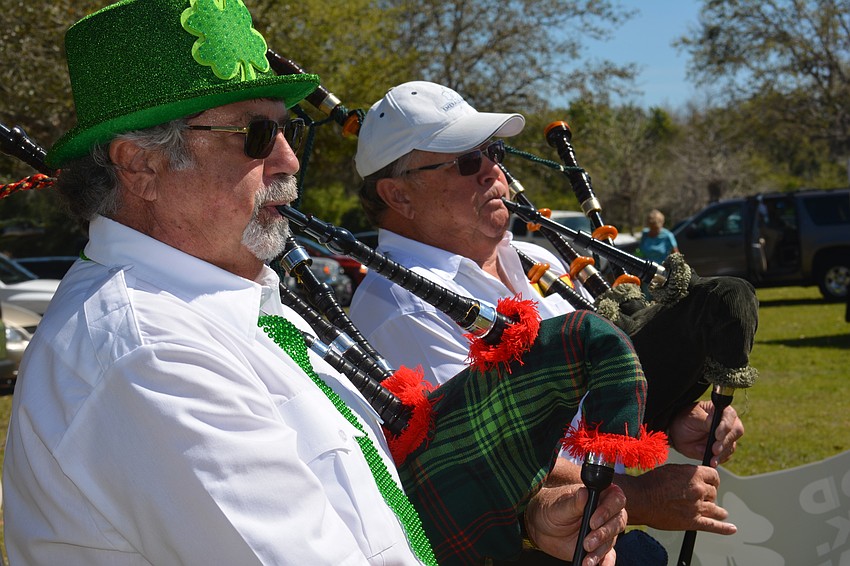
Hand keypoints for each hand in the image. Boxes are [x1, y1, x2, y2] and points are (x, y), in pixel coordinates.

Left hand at [524, 482, 626, 565]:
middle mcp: (605, 512)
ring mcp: (603, 530)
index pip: (615, 499)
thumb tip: (584, 493)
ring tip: (587, 559)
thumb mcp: (560, 506)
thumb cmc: (551, 509)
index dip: (608, 510)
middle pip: (618, 521)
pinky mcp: (599, 547)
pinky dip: (605, 563)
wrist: (541, 527)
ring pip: (611, 541)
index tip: (593, 522)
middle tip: (588, 542)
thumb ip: (574, 502)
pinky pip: (608, 556)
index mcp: (599, 495)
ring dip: (600, 551)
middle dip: (604, 534)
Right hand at [616, 464, 736, 534]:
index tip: (712, 483)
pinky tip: (731, 528)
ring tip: (721, 513)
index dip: (713, 480)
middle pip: (714, 493)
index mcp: (694, 475)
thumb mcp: (672, 470)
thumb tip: (697, 478)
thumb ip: (688, 474)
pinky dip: (724, 528)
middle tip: (702, 498)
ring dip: (718, 511)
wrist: (640, 499)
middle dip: (709, 495)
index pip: (715, 476)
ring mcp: (697, 507)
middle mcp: (698, 490)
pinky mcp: (693, 522)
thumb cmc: (652, 483)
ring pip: (715, 509)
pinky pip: (713, 526)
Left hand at [668, 401, 743, 466]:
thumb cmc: (684, 420)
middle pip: (736, 432)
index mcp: (720, 410)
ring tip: (712, 460)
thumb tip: (714, 424)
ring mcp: (727, 437)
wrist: (677, 434)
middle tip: (714, 450)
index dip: (726, 426)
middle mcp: (727, 423)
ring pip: (731, 445)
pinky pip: (726, 455)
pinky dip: (719, 460)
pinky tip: (711, 462)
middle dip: (725, 442)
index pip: (730, 415)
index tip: (717, 435)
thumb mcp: (691, 417)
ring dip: (722, 454)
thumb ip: (704, 420)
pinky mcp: (723, 449)